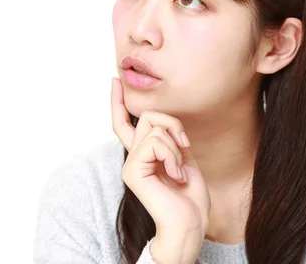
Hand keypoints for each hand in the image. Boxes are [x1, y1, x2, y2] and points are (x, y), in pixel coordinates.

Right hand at [111, 78, 210, 262]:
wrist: (189, 223)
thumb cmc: (190, 197)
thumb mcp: (182, 158)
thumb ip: (169, 139)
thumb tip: (163, 121)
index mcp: (143, 155)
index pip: (125, 123)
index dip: (119, 102)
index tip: (115, 81)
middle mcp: (132, 157)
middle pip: (146, 116)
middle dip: (172, 124)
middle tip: (185, 145)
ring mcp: (130, 164)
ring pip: (154, 128)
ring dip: (176, 146)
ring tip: (180, 170)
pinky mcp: (132, 170)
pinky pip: (154, 142)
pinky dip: (172, 155)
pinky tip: (176, 175)